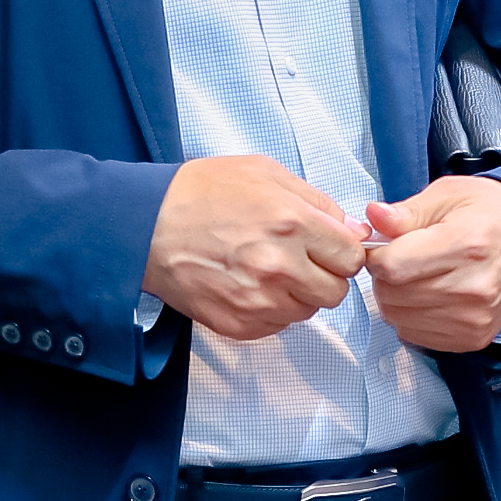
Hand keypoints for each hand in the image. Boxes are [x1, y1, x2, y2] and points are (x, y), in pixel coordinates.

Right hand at [142, 156, 366, 342]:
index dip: (343, 251)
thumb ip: (319, 203)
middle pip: (336, 292)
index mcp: (291, 222)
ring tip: (269, 270)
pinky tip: (250, 285)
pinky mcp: (237, 324)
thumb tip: (356, 230)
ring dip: (298, 295)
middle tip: (301, 259)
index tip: (330, 247)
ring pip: (308, 311)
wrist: (144, 225)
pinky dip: (272, 310)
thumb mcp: (265, 174)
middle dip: (325, 276)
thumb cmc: (201, 192)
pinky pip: (278, 326)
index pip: (351, 257)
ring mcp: (257, 301)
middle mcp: (278, 266)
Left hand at [362, 176, 500, 352]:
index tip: (384, 245)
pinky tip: (428, 295)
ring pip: (397, 318)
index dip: (377, 255)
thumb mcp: (449, 194)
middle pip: (391, 294)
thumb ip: (407, 211)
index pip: (393, 266)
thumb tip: (373, 217)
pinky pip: (413, 335)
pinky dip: (409, 316)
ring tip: (417, 275)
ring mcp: (474, 318)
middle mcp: (474, 287)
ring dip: (394, 297)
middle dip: (384, 275)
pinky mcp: (472, 338)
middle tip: (402, 257)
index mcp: (468, 243)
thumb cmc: (491, 214)